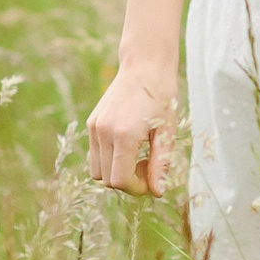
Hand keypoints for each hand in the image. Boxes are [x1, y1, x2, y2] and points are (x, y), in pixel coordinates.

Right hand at [87, 67, 176, 196]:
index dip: (137, 189)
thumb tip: (157, 192)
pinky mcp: (92, 123)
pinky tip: (128, 145)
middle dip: (128, 182)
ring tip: (137, 156)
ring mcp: (94, 127)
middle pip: (107, 180)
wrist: (145, 66)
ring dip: (116, 172)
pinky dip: (109, 159)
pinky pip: (95, 154)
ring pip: (97, 170)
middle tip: (148, 166)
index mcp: (124, 136)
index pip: (120, 181)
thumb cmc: (162, 98)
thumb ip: (161, 164)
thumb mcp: (167, 133)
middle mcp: (104, 132)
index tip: (152, 180)